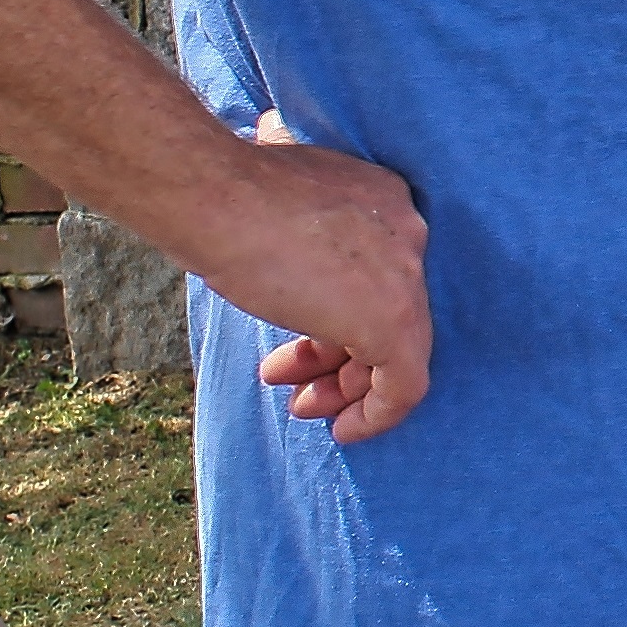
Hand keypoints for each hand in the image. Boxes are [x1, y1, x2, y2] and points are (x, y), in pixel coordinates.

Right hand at [198, 111, 433, 441]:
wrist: (215, 195)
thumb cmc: (226, 196)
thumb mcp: (282, 213)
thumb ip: (308, 235)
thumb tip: (292, 251)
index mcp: (388, 200)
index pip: (379, 276)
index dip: (341, 317)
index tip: (307, 341)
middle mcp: (411, 234)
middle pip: (388, 312)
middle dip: (342, 358)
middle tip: (299, 388)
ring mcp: (408, 278)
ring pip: (396, 349)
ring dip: (346, 386)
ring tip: (300, 406)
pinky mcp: (394, 321)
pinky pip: (405, 384)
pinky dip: (377, 414)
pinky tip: (344, 430)